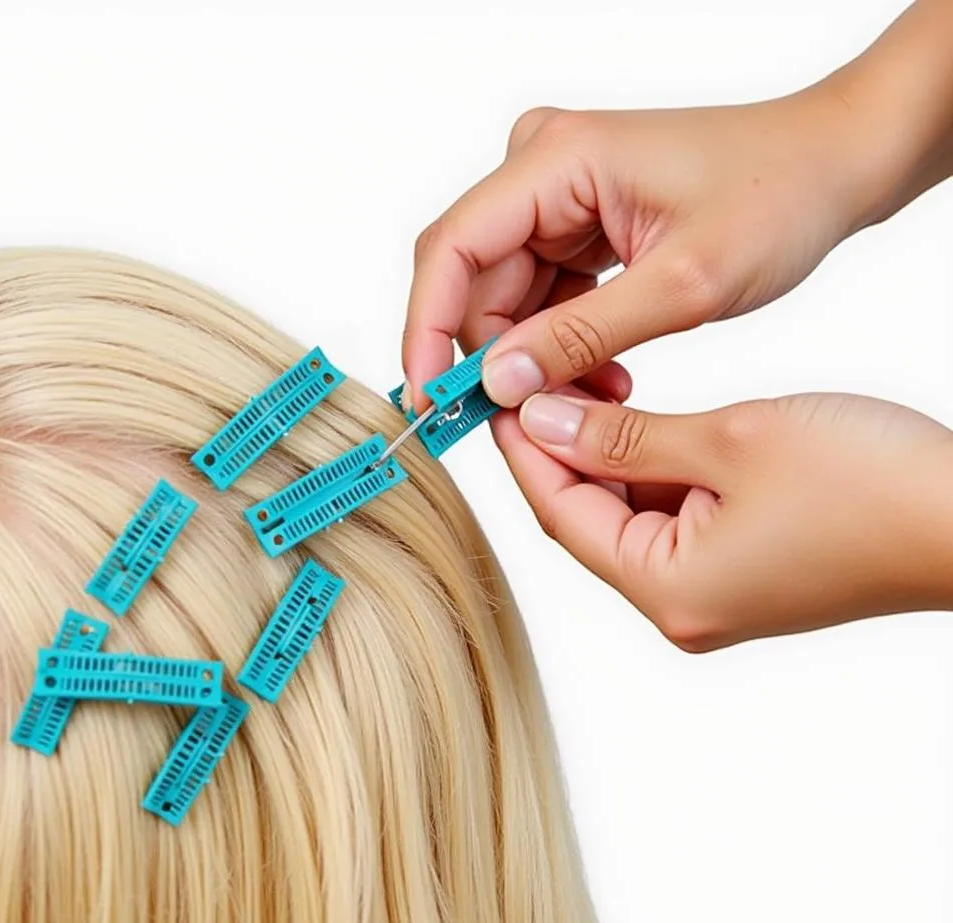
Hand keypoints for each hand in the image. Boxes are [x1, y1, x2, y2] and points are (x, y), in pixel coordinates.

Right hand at [402, 84, 875, 410]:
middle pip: (475, 280)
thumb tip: (498, 384)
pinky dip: (563, 344)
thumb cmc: (778, 198)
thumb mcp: (683, 285)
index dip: (428, 330)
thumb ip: (581, 337)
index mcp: (558, 160)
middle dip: (495, 358)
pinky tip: (606, 375)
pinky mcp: (576, 224)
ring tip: (599, 399)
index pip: (451, 249)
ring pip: (507, 296)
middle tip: (530, 423)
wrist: (833, 164)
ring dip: (538, 359)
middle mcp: (544, 169)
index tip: (432, 400)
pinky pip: (542, 295)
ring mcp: (558, 196)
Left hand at [494, 391, 952, 649]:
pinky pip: (670, 522)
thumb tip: (543, 421)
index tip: (500, 394)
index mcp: (668, 589)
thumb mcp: (730, 441)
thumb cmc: (867, 481)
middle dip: (560, 450)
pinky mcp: (740, 575)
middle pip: (588, 520)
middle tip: (535, 382)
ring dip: (605, 456)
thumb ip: (626, 437)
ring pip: (627, 517)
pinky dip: (649, 473)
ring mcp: (711, 596)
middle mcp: (680, 607)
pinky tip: (638, 424)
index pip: (560, 513)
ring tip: (581, 389)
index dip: (524, 450)